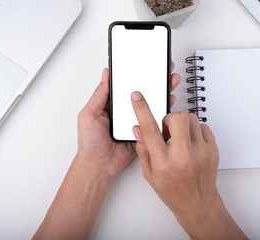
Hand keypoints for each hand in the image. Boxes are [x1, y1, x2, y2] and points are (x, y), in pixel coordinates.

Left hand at [76, 63, 179, 178]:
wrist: (99, 165)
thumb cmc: (90, 143)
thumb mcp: (89, 115)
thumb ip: (99, 95)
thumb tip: (106, 75)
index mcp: (111, 104)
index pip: (125, 85)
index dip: (135, 74)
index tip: (144, 65)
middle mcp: (124, 110)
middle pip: (141, 93)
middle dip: (154, 81)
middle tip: (163, 71)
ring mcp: (134, 120)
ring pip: (150, 105)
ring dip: (161, 94)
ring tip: (170, 82)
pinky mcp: (142, 131)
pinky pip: (153, 121)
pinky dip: (162, 112)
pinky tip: (168, 103)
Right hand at [131, 92, 246, 239]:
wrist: (198, 204)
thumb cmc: (174, 192)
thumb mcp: (150, 175)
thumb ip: (143, 150)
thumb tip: (138, 128)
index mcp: (164, 163)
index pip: (150, 129)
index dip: (142, 109)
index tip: (138, 97)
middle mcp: (184, 156)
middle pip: (177, 117)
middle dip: (170, 118)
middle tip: (168, 129)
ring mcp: (202, 152)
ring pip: (192, 119)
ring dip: (182, 123)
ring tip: (179, 137)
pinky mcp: (213, 150)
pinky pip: (204, 126)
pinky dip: (195, 130)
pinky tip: (190, 142)